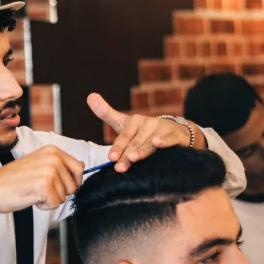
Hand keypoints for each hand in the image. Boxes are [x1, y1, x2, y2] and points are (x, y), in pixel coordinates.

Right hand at [0, 145, 83, 211]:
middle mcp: (53, 157)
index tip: (56, 185)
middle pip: (74, 185)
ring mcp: (49, 170)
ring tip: (33, 191)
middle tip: (39, 188)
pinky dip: (43, 206)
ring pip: (65, 196)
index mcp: (53, 150)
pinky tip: (30, 197)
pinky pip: (55, 204)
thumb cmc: (12, 180)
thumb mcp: (38, 164)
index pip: (79, 168)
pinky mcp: (44, 185)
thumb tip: (81, 170)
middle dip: (59, 192)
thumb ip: (59, 165)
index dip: (71, 182)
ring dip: (50, 199)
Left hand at [87, 93, 205, 171]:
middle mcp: (147, 124)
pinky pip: (169, 139)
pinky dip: (164, 141)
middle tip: (119, 167)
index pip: (124, 136)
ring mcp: (161, 129)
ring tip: (133, 158)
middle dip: (127, 156)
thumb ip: (106, 113)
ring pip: (149, 144)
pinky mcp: (174, 135)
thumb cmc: (143, 131)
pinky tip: (158, 143)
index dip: (117, 147)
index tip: (111, 157)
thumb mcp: (124, 122)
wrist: (174, 132)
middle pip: (135, 144)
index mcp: (133, 121)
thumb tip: (89, 96)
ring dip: (142, 151)